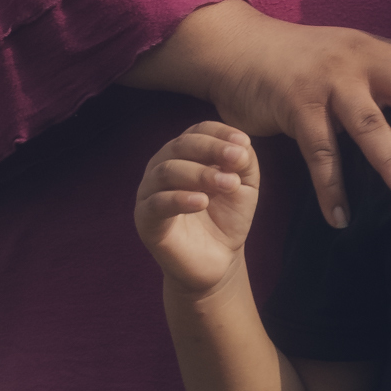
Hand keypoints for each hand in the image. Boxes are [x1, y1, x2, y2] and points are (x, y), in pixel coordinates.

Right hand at [137, 120, 259, 294]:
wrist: (217, 259)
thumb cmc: (227, 217)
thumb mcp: (244, 185)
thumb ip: (244, 162)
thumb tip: (241, 145)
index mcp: (184, 154)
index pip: (197, 131)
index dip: (220, 133)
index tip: (245, 143)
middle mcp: (162, 167)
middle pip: (180, 146)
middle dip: (212, 150)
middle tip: (238, 160)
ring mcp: (150, 192)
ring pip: (166, 171)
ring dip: (200, 174)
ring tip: (228, 184)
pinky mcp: (145, 219)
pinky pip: (157, 203)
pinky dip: (180, 199)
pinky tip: (202, 202)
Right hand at [138, 0, 390, 225]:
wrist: (239, 46)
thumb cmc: (303, 59)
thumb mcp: (352, 57)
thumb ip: (388, 78)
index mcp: (379, 52)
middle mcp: (360, 62)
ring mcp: (328, 83)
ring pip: (366, 122)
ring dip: (389, 157)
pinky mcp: (294, 106)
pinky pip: (317, 152)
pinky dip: (330, 187)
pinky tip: (341, 218)